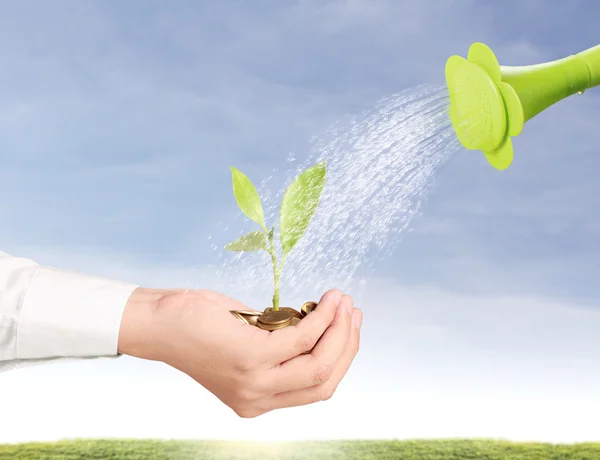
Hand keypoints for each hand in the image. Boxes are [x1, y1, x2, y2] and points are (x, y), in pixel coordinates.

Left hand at [118, 287, 361, 417]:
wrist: (158, 324)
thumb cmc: (201, 327)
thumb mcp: (247, 343)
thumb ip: (281, 346)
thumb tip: (321, 325)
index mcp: (258, 401)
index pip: (317, 389)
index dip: (341, 358)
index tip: (350, 326)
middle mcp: (258, 400)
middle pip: (325, 381)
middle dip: (347, 344)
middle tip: (352, 311)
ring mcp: (255, 382)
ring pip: (319, 363)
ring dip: (339, 328)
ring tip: (343, 300)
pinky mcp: (251, 358)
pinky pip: (303, 337)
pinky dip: (321, 316)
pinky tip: (327, 299)